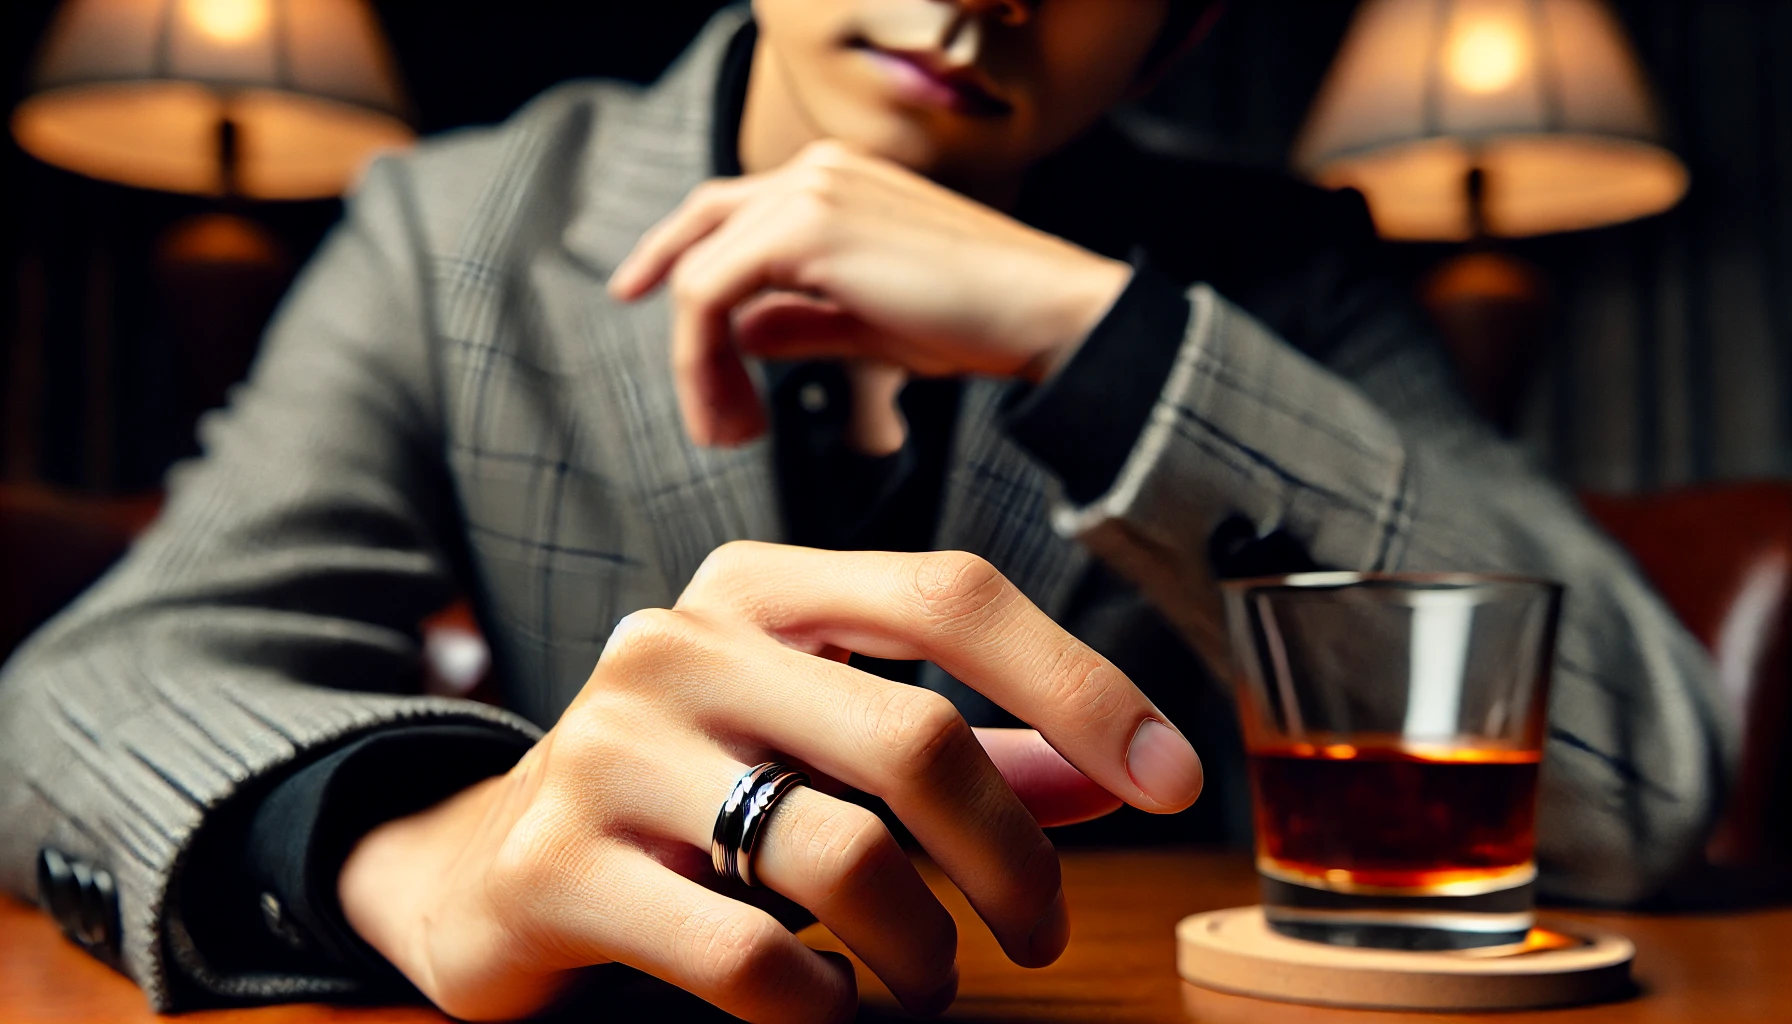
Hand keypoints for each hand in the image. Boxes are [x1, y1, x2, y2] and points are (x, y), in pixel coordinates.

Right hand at [339, 543, 1201, 1021]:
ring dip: (923, 949)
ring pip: (842, 857)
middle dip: (1014, 863)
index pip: (948, 595)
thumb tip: (1110, 772)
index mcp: (756, 591)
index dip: (1080, 686)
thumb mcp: (820, 747)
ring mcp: (604, 749)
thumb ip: (964, 754)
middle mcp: (675, 643)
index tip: (1174, 779)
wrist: (485, 868)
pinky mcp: (556, 866)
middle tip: (1041, 934)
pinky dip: (822, 1007)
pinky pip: (749, 956)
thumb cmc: (691, 798)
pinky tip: (827, 1008)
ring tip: (927, 982)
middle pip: (916, 739)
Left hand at [607, 140, 1131, 448]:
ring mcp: (805, 192)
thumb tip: (739, 336)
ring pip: (698, 275)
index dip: (672, 254)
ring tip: (731, 430)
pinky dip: (705, 360)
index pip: (726, 212)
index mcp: (833, 180)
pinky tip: (740, 412)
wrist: (1042, 313)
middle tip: (691, 400)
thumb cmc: (976, 321)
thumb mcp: (868, 322)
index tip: (641, 299)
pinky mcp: (801, 229)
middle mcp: (813, 171)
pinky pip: (709, 294)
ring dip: (697, 363)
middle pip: (699, 229)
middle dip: (671, 310)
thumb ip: (798, 320)